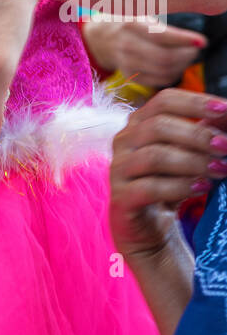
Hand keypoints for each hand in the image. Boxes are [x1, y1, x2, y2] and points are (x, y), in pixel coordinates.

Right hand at [82, 12, 204, 85]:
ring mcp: (127, 63)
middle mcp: (127, 44)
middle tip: (196, 49)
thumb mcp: (142, 16)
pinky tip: (176, 66)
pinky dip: (173, 75)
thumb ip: (164, 27)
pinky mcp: (130, 76)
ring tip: (188, 56)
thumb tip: (194, 40)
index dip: (184, 39)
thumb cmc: (130, 24)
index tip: (202, 41)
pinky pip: (159, 80)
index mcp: (131, 24)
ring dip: (182, 66)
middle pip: (165, 57)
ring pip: (164, 71)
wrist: (101, 38)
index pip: (161, 35)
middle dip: (187, 55)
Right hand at [109, 89, 226, 259]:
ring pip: (155, 156)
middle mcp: (124, 141)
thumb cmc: (171, 187)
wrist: (150, 234)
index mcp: (139, 123)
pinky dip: (179, 186)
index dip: (195, 102)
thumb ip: (203, 135)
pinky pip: (149, 188)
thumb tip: (226, 115)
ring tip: (220, 171)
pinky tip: (201, 187)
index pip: (164, 100)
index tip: (225, 110)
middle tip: (226, 147)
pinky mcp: (121, 199)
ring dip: (193, 161)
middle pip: (159, 126)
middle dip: (197, 135)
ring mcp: (119, 169)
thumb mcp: (187, 157)